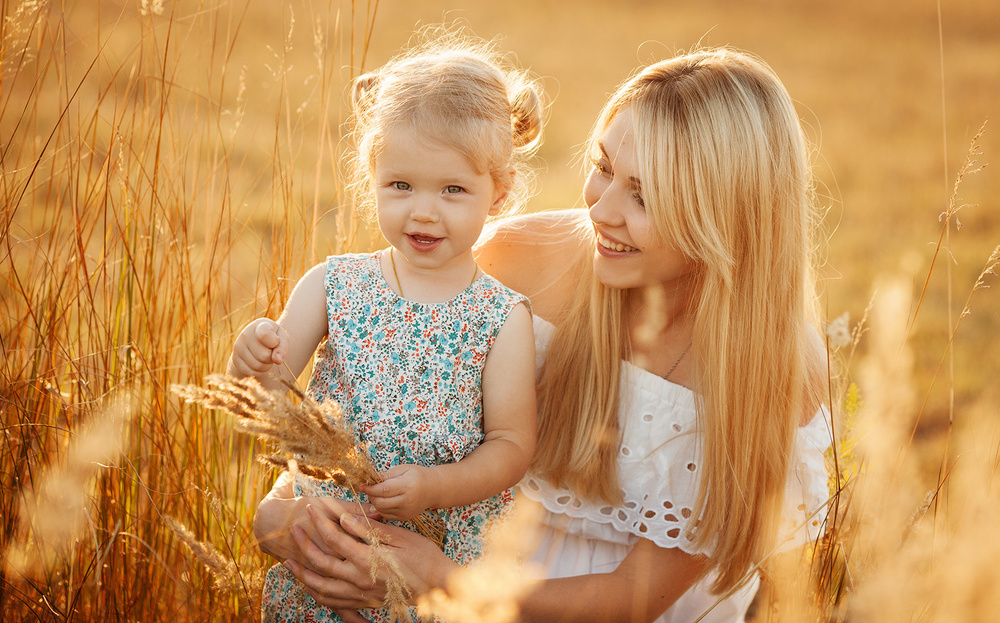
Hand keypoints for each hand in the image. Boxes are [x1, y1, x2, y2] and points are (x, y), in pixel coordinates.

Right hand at [228, 318, 286, 377]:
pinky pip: (251, 372)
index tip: (276, 340)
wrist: (255, 341)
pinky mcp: (235, 359)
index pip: (264, 335)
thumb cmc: (273, 338)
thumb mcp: (281, 338)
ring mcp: (238, 347)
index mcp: (259, 325)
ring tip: (265, 357)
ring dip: (266, 365)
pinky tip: (259, 363)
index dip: (274, 342)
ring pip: (258, 366)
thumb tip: (277, 360)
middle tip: (271, 351)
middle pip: (264, 356)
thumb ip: (282, 347)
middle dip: (271, 357)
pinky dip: (259, 371)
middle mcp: (245, 334)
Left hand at [283, 506, 454, 609]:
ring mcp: (360, 594)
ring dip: (302, 574)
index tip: (312, 508)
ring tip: (289, 562)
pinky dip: (317, 593)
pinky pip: (333, 602)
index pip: (336, 538)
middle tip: (294, 529)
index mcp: (368, 559)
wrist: (438, 586)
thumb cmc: (424, 557)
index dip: (321, 521)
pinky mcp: (363, 603)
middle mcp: (359, 579)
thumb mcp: (401, 537)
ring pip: (322, 587)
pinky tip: (309, 585)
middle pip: (322, 563)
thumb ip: (371, 528)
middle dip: (304, 545)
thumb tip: (346, 517)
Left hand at [363, 464, 435, 521]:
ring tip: (379, 493)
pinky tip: (385, 500)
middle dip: (371, 495)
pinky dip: (381, 508)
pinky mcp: (404, 518)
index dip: (369, 488)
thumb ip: (386, 475)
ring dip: (375, 502)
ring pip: (381, 510)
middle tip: (371, 487)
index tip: (361, 485)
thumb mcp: (403, 469)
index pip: (383, 490)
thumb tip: (370, 477)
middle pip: (380, 502)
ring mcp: (406, 511)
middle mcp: (407, 501)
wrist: (434, 489)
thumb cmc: (418, 475)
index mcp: (407, 486)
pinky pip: (386, 515)